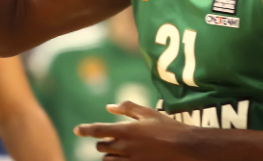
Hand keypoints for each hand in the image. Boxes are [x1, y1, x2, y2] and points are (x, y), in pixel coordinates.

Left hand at [75, 101, 194, 159]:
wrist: (185, 147)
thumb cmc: (168, 127)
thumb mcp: (148, 112)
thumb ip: (127, 108)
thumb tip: (109, 107)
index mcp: (126, 130)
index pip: (98, 130)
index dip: (85, 130)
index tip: (77, 129)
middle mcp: (125, 147)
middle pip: (101, 147)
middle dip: (102, 142)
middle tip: (111, 138)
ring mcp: (131, 160)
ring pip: (108, 160)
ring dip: (109, 154)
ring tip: (119, 149)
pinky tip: (124, 157)